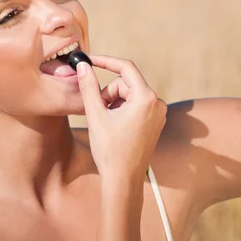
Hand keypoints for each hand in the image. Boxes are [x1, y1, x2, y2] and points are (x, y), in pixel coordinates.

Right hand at [76, 55, 166, 180]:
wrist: (123, 180)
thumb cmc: (110, 150)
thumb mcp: (96, 115)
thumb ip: (89, 87)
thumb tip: (82, 66)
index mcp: (146, 98)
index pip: (126, 68)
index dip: (106, 61)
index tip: (90, 60)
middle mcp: (157, 103)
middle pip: (126, 83)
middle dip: (109, 92)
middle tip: (97, 110)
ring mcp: (158, 113)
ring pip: (130, 94)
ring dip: (114, 102)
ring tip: (105, 121)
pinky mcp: (155, 122)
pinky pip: (136, 105)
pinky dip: (122, 109)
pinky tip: (114, 125)